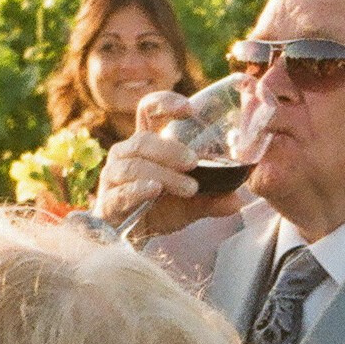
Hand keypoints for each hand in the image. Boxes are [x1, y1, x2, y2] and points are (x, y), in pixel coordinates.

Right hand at [95, 89, 202, 234]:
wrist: (130, 240)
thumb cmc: (158, 211)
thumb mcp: (190, 204)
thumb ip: (212, 199)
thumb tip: (237, 201)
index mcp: (145, 144)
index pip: (148, 110)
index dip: (165, 103)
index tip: (188, 108)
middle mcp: (125, 154)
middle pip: (143, 140)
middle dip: (170, 149)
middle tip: (194, 162)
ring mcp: (113, 177)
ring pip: (135, 166)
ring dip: (164, 174)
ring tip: (189, 187)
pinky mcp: (107, 201)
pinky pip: (121, 191)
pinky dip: (138, 189)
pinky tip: (154, 190)